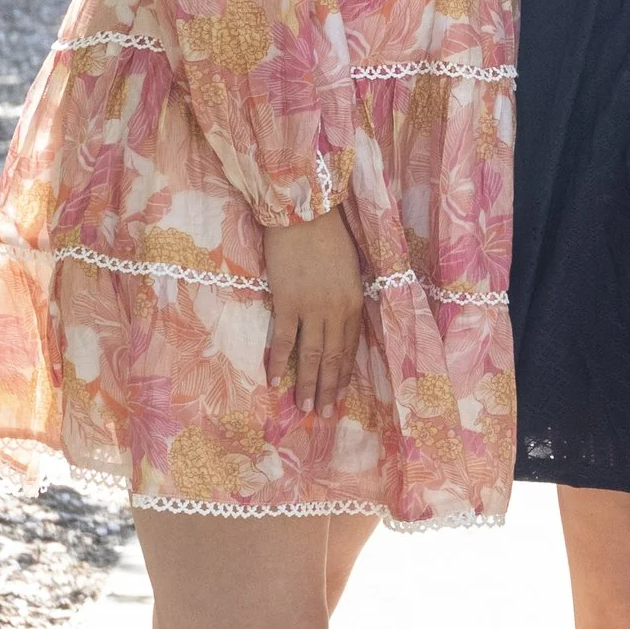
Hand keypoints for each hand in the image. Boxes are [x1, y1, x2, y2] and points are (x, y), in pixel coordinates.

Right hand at [262, 208, 363, 418]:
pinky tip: (276, 380)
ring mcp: (311, 310)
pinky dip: (281, 362)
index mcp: (353, 304)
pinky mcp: (287, 303)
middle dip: (328, 389)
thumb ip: (345, 299)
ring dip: (308, 384)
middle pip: (332, 359)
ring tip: (304, 407)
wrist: (305, 214)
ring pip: (310, 356)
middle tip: (322, 414)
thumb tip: (338, 323)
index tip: (340, 397)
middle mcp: (335, 312)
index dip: (344, 376)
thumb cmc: (329, 237)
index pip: (350, 349)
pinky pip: (284, 340)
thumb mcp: (349, 271)